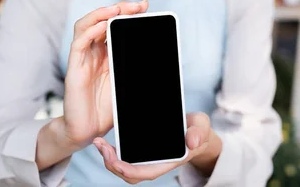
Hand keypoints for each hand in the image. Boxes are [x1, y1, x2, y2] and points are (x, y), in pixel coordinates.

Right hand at [62, 1, 148, 147]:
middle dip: (120, 9)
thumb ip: (139, 73)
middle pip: (101, 20)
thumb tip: (163, 60)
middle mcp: (94, 53)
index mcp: (107, 55)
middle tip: (139, 6)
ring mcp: (82, 59)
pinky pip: (79, 43)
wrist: (88, 133)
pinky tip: (104, 26)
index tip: (145, 8)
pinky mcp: (74, 69)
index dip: (129, 15)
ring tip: (118, 10)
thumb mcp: (130, 87)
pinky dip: (91, 31)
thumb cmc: (107, 111)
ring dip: (102, 14)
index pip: (115, 26)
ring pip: (86, 25)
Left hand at [93, 112, 221, 183]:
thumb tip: (192, 142)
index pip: (146, 173)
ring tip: (98, 143)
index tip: (116, 162)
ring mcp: (146, 160)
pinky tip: (103, 142)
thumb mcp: (201, 126)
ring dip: (108, 157)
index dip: (129, 171)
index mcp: (168, 161)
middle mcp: (155, 164)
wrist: (194, 131)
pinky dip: (112, 152)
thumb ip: (199, 132)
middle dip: (112, 164)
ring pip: (123, 166)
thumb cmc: (197, 130)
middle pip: (129, 173)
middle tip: (101, 146)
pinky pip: (123, 157)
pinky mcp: (140, 152)